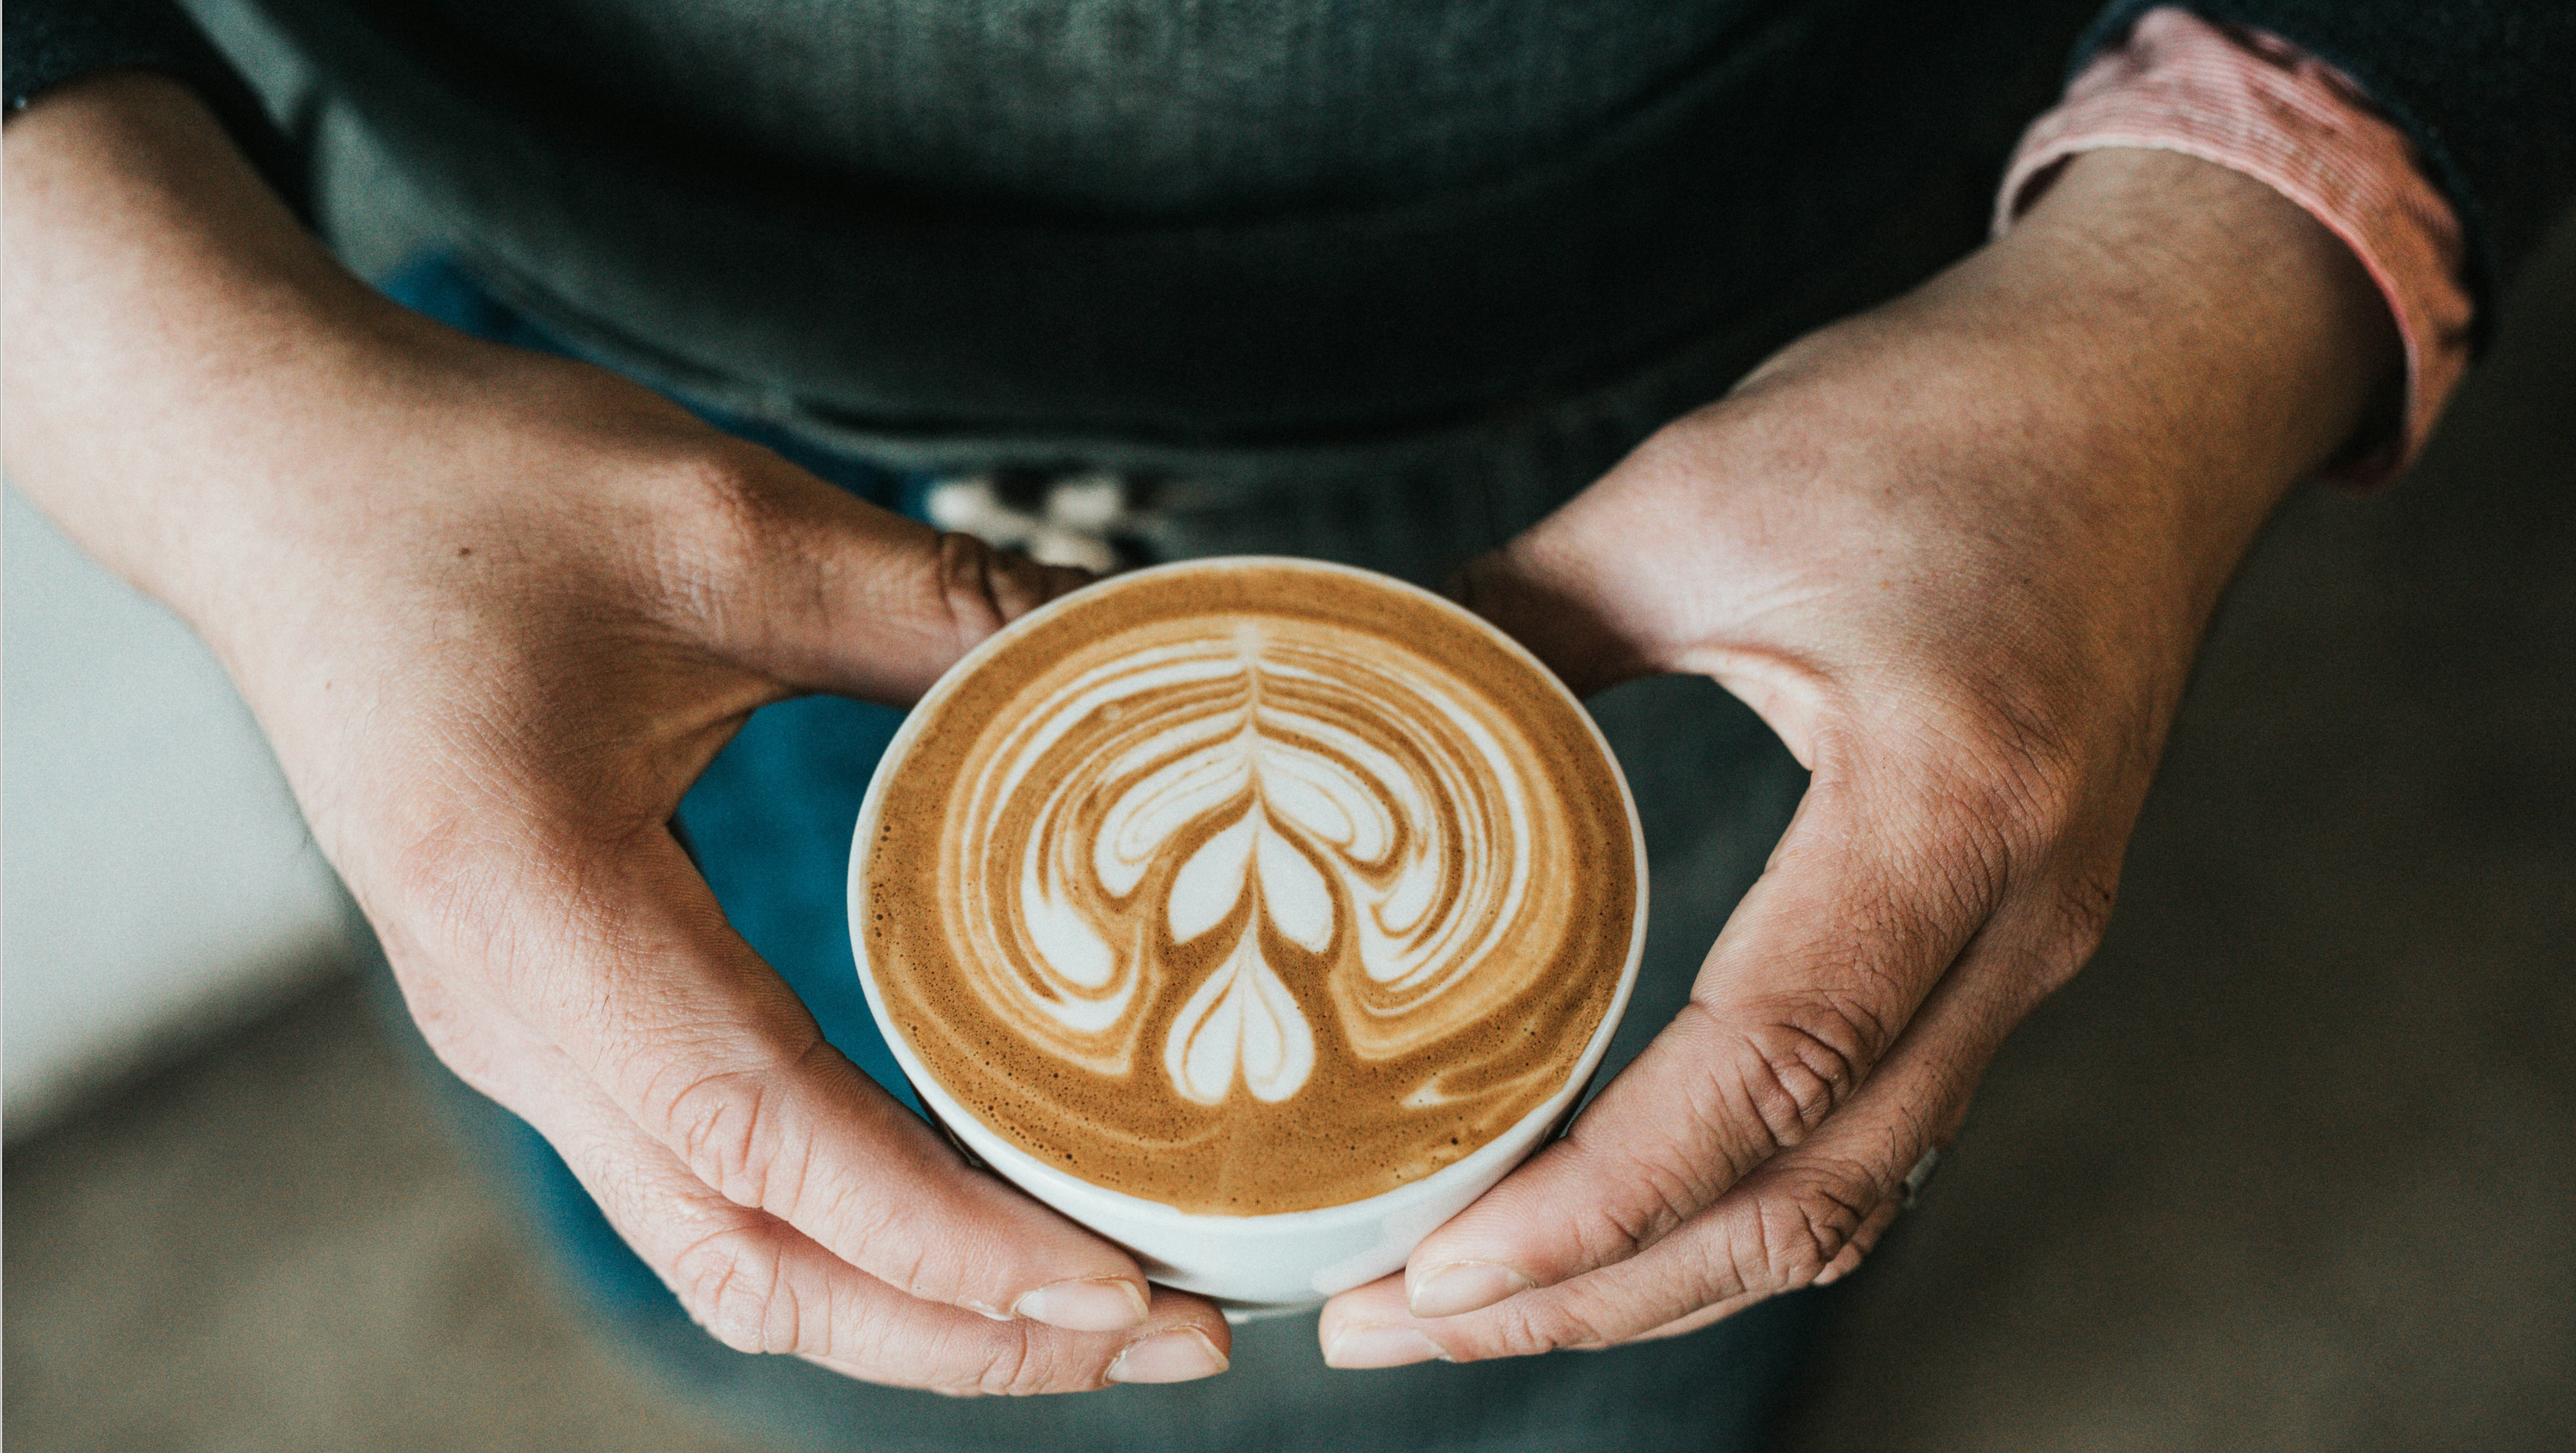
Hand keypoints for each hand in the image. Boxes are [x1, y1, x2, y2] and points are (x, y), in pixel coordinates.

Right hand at [5, 76, 1231, 1391]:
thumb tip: (1138, 646)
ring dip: (915, 1309)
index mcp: (535, 911)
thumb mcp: (725, 524)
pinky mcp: (549, 1015)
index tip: (1117, 1285)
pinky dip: (852, 1235)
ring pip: (726, 1251)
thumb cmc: (466, 487)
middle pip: (752, 1262)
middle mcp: (511, 1019)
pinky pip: (707, 1182)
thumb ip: (938, 605)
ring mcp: (520, 1034)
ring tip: (1098, 1308)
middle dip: (967, 1333)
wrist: (269, 476)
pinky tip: (973, 1209)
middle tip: (1173, 1335)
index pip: (766, 1140)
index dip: (947, 1239)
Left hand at [1318, 148, 2401, 1364]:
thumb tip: (1340, 699)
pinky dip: (1731, 1209)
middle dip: (1591, 1296)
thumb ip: (1512, 616)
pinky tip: (1606, 1218)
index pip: (1771, 1070)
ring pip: (1847, 1197)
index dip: (1597, 1200)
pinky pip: (1873, 1134)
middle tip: (1390, 1323)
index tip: (1434, 1267)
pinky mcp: (2005, 947)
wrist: (2156, 382)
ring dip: (1655, 1276)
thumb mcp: (1696, 495)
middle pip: (1808, 1197)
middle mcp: (2019, 918)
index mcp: (1951, 804)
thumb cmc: (1946, 416)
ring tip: (1468, 1303)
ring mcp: (2029, 949)